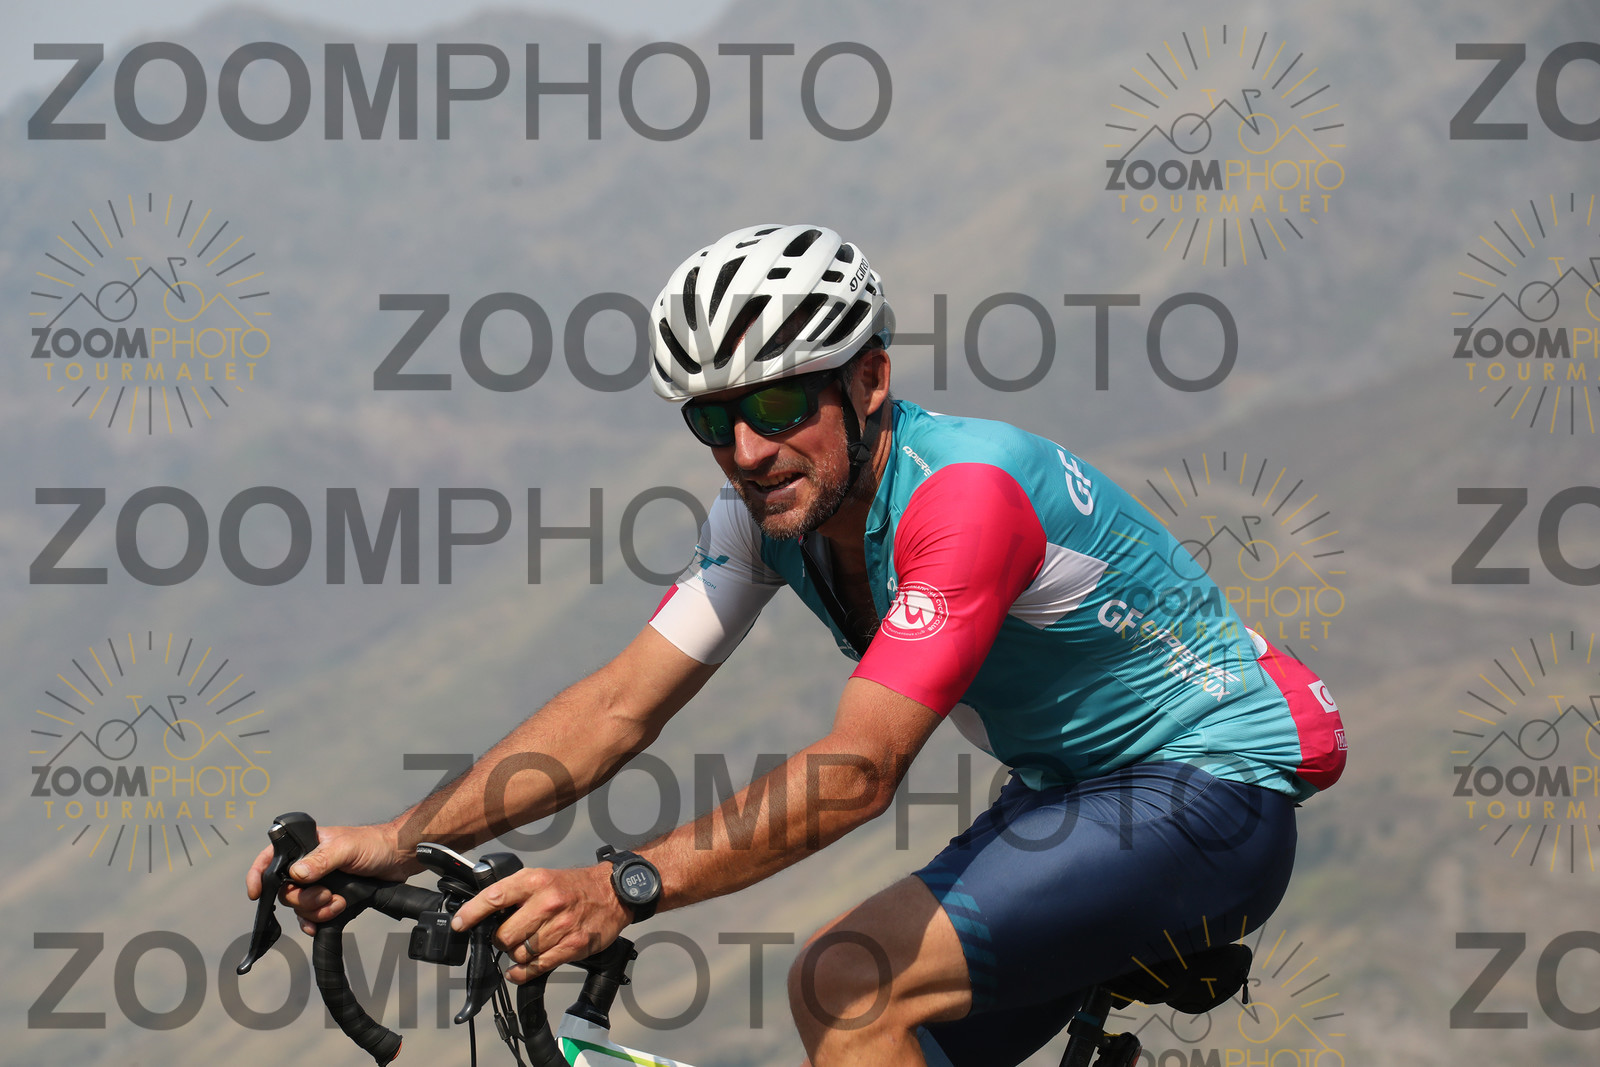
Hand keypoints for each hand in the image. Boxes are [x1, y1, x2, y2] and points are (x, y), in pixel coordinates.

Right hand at [244, 822, 420, 934]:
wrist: (399, 859)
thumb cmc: (373, 844)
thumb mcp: (345, 849)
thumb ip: (320, 860)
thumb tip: (295, 875)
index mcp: (306, 846)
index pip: (271, 858)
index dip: (258, 875)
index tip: (255, 894)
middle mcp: (308, 865)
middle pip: (285, 891)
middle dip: (304, 899)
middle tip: (327, 895)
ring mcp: (319, 883)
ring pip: (299, 906)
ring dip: (316, 911)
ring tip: (339, 903)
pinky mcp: (330, 897)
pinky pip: (311, 916)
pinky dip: (315, 922)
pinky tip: (321, 925)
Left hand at [450, 865, 632, 981]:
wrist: (613, 892)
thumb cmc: (573, 886)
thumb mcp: (542, 877)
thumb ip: (515, 893)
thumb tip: (484, 914)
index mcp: (535, 881)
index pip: (495, 897)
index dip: (471, 913)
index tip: (459, 924)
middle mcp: (548, 902)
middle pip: (505, 934)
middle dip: (501, 940)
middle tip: (508, 937)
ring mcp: (562, 925)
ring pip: (520, 953)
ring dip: (516, 955)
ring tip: (524, 947)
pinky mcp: (573, 945)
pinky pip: (538, 967)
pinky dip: (523, 973)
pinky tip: (520, 970)